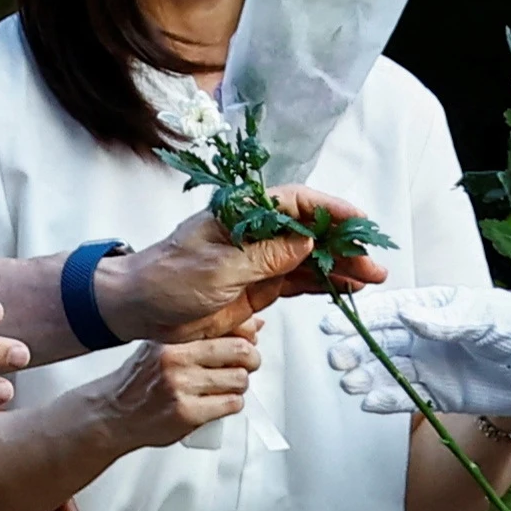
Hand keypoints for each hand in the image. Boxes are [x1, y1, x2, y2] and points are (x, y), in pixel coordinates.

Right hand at [82, 332, 263, 451]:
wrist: (113, 412)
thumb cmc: (140, 380)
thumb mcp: (165, 345)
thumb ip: (204, 334)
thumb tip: (252, 324)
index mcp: (173, 338)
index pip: (226, 325)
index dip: (246, 334)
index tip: (247, 341)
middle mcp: (176, 358)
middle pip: (241, 351)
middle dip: (251, 360)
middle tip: (245, 365)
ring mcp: (181, 387)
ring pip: (240, 380)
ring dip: (240, 386)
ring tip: (225, 386)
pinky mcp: (187, 413)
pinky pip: (231, 405)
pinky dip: (232, 404)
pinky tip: (218, 402)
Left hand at [106, 193, 390, 338]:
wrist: (137, 308)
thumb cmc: (166, 279)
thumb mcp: (216, 269)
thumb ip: (264, 257)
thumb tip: (307, 241)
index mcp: (240, 214)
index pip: (294, 202)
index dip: (330, 209)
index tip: (359, 221)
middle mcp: (254, 233)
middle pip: (310, 231)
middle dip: (344, 244)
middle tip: (373, 262)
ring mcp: (258, 260)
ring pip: (309, 259)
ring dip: (340, 267)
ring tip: (372, 277)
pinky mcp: (257, 286)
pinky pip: (298, 282)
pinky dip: (323, 285)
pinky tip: (346, 288)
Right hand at [323, 286, 510, 421]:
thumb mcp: (486, 318)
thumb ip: (446, 321)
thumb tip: (407, 316)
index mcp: (437, 307)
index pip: (390, 310)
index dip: (361, 317)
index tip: (332, 323)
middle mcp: (429, 336)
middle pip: (382, 342)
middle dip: (356, 349)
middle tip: (337, 357)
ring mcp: (433, 366)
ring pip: (389, 371)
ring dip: (366, 376)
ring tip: (349, 382)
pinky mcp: (442, 394)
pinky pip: (408, 397)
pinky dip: (388, 400)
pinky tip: (368, 402)